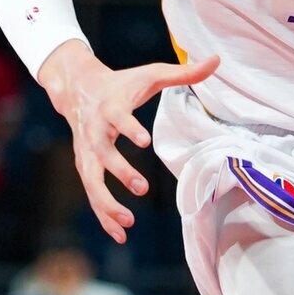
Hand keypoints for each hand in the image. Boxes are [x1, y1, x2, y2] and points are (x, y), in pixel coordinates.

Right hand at [39, 40, 218, 243]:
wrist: (77, 87)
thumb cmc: (121, 83)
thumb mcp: (150, 74)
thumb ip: (183, 73)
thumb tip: (216, 60)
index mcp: (110, 107)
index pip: (118, 117)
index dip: (129, 127)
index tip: (144, 140)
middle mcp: (95, 131)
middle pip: (102, 154)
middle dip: (120, 172)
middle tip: (143, 188)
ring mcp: (86, 151)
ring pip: (91, 181)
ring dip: (107, 203)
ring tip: (129, 222)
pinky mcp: (85, 165)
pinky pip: (92, 193)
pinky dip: (103, 214)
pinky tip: (120, 234)